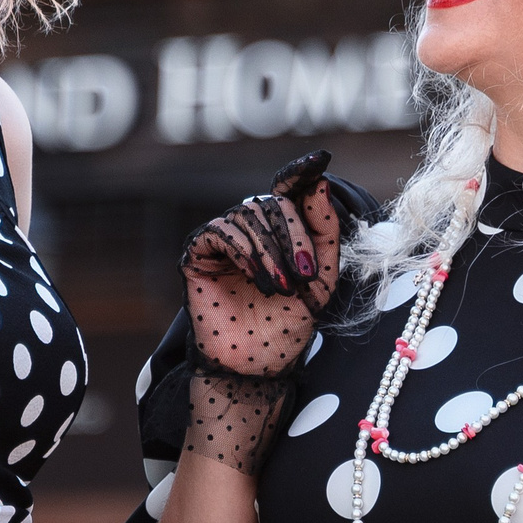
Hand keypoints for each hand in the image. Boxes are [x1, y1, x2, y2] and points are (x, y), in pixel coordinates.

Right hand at [178, 152, 340, 473]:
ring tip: (284, 287)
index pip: (289, 187)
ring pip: (248, 214)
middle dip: (295, 234)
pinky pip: (221, 230)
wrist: (260, 364)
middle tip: (306, 272)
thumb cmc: (290, 322)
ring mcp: (222, 237)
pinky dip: (245, 250)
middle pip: (272, 201)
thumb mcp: (323, 275)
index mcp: (280, 229)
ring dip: (273, 250)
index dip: (302, 170)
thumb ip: (325, 229)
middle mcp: (250, 227)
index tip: (322, 158)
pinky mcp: (197, 253)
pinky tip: (259, 279)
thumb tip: (319, 182)